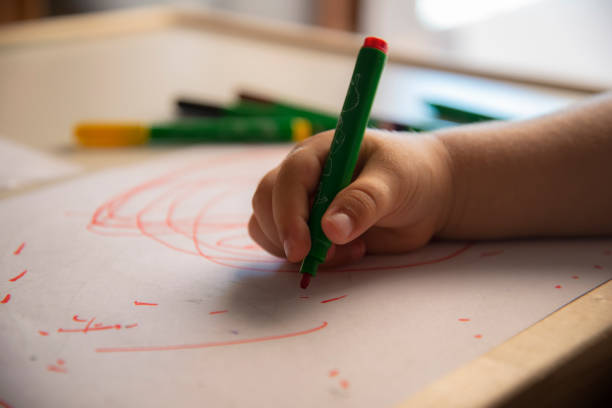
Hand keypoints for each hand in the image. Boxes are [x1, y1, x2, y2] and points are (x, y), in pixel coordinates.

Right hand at [248, 129, 453, 266]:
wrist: (427, 195)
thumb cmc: (412, 175)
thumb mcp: (395, 182)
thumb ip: (364, 202)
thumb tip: (330, 229)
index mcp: (320, 152)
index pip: (289, 177)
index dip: (289, 212)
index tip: (301, 247)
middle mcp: (303, 175)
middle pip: (267, 201)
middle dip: (285, 233)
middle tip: (322, 256)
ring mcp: (302, 202)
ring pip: (267, 225)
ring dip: (296, 249)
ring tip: (348, 251)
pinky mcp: (308, 228)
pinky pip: (285, 246)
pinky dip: (308, 259)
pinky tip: (346, 253)